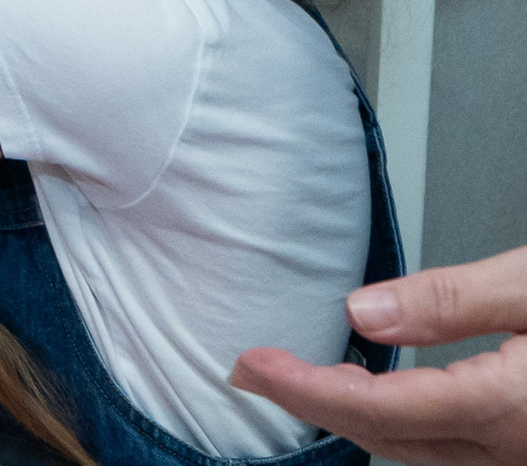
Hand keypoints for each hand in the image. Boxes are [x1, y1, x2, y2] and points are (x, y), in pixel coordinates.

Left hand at [230, 246, 526, 464]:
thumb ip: (450, 301)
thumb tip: (363, 311)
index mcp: (506, 409)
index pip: (377, 410)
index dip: (305, 389)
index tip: (252, 365)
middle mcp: (510, 447)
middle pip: (387, 436)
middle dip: (312, 404)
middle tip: (254, 372)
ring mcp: (518, 452)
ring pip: (415, 448)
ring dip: (352, 415)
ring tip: (300, 378)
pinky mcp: (522, 441)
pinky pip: (444, 443)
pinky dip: (394, 419)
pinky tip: (374, 391)